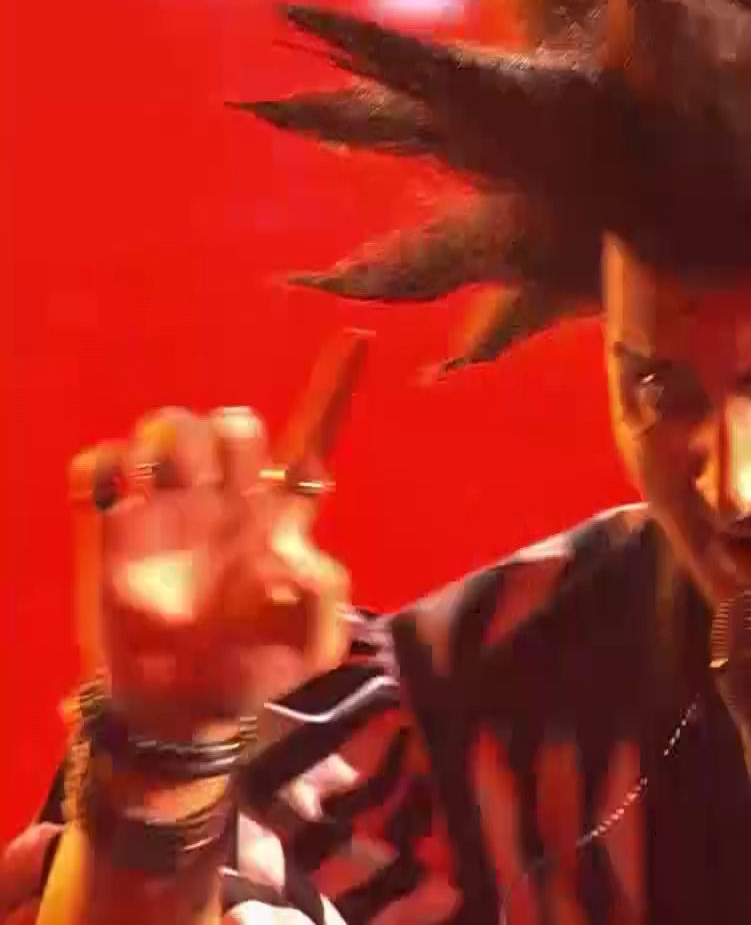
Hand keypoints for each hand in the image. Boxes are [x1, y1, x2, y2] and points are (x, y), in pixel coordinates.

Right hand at [70, 332, 368, 738]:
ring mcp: (167, 511)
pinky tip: (117, 498)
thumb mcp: (311, 646)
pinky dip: (104, 466)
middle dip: (226, 432)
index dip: (334, 390)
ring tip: (165, 490)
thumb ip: (324, 599)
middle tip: (215, 482)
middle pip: (232, 422)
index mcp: (281, 518)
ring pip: (167, 427)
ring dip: (168, 440)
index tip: (360, 335)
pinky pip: (98, 466)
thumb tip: (296, 555)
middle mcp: (226, 501)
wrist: (183, 708)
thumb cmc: (255, 671)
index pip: (312, 439)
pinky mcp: (109, 529)